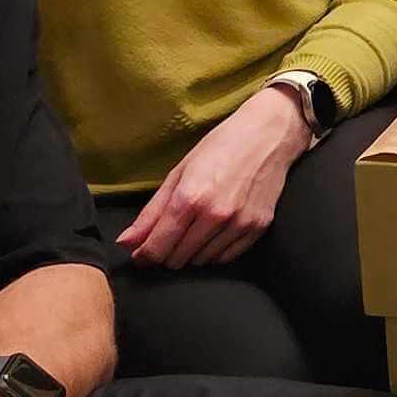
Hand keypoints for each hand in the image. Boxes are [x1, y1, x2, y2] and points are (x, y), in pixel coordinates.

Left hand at [122, 87, 309, 269]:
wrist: (269, 134)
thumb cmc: (221, 147)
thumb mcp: (179, 173)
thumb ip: (151, 212)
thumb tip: (126, 243)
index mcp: (190, 197)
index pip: (158, 248)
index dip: (144, 255)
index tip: (141, 254)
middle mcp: (215, 214)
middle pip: (177, 259)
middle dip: (167, 251)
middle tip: (170, 235)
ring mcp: (240, 223)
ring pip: (201, 261)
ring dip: (192, 252)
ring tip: (195, 228)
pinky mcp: (258, 227)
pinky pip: (226, 257)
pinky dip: (214, 251)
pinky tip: (214, 232)